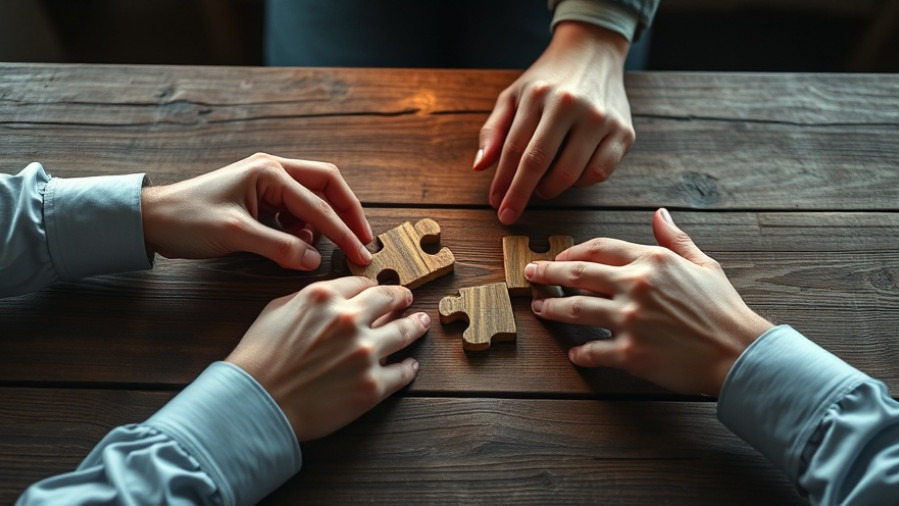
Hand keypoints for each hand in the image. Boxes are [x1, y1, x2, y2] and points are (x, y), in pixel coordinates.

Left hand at [141, 152, 373, 269]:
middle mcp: (272, 170)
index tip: (361, 253)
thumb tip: (314, 260)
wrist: (150, 219)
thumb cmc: (186, 221)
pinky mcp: (259, 198)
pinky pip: (295, 209)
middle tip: (363, 240)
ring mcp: (266, 183)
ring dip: (326, 220)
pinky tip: (300, 244)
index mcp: (269, 171)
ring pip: (313, 197)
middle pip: (327, 186)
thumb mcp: (235, 235)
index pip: (319, 203)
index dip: (343, 230)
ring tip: (332, 246)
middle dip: (348, 213)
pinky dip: (305, 226)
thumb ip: (279, 247)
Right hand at [226, 276, 429, 440]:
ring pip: (404, 332)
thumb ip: (307, 298)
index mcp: (323, 297)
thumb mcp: (276, 311)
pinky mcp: (372, 385)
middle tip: (407, 300)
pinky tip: (411, 365)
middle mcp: (349, 319)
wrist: (255, 404)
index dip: (372, 287)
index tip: (378, 290)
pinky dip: (409, 367)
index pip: (362, 283)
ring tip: (421, 324)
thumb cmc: (258, 359)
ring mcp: (364, 352)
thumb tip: (332, 299)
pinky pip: (402, 372)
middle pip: (390, 299)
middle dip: (401, 297)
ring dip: (415, 326)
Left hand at [474, 22, 635, 224]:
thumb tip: (479, 167)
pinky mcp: (623, 131)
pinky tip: (570, 177)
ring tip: (541, 187)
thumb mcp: (513, 95)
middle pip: (539, 163)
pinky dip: (579, 183)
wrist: (592, 53)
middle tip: (509, 215)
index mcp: (539, 95)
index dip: (502, 182)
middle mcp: (570, 105)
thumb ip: (494, 130)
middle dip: (520, 195)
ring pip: (570, 174)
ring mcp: (600, 119)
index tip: (495, 204)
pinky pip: (598, 173)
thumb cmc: (547, 81)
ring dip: (549, 190)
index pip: (515, 149)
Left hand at [524, 209, 773, 395]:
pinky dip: (580, 353)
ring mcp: (630, 320)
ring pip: (575, 310)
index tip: (559, 256)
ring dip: (552, 309)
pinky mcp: (631, 353)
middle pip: (577, 274)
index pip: (599, 248)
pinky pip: (592, 351)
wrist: (739, 353)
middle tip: (531, 274)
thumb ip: (675, 239)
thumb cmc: (723, 309)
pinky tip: (573, 353)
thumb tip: (659, 213)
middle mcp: (636, 286)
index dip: (573, 251)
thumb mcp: (703, 264)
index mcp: (652, 261)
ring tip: (539, 308)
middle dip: (548, 273)